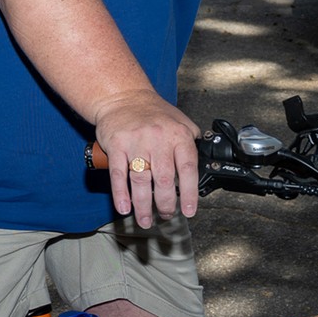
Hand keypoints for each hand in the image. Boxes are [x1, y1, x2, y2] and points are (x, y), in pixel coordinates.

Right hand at [92, 93, 199, 227]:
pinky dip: (121, 194)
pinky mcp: (116, 145)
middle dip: (166, 204)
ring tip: (145, 220)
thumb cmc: (151, 112)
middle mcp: (157, 139)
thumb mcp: (180, 121)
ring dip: (143, 205)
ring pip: (141, 181)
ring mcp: (135, 143)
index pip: (187, 169)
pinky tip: (124, 207)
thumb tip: (202, 165)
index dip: (189, 194)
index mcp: (177, 135)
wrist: (122, 96)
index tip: (189, 211)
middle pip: (164, 180)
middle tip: (165, 214)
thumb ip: (191, 142)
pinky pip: (118, 174)